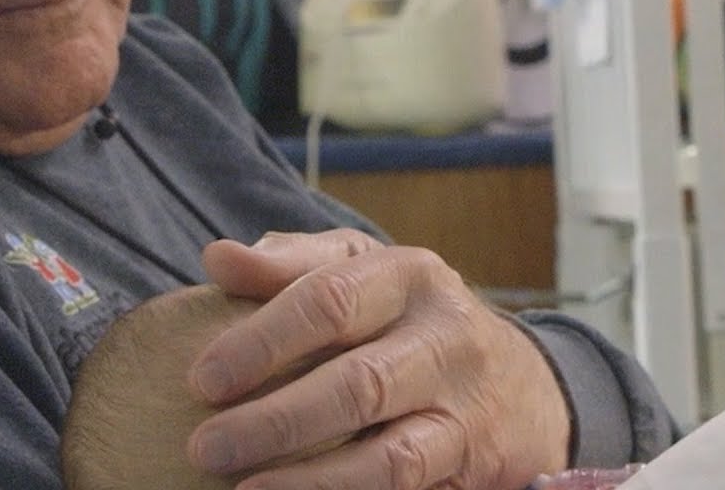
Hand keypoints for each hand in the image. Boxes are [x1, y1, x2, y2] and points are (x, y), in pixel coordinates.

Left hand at [186, 229, 570, 489]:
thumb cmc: (406, 317)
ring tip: (242, 489)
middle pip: (357, 383)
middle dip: (275, 420)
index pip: (329, 300)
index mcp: (408, 274)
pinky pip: (407, 488)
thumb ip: (291, 264)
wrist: (523, 380)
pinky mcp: (473, 461)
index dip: (261, 341)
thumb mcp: (359, 270)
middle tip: (205, 447)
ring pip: (388, 454)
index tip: (202, 378)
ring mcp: (465, 405)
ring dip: (310, 478)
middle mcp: (446, 335)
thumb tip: (217, 257)